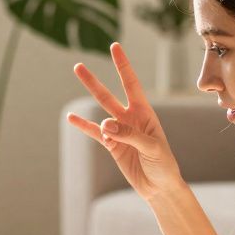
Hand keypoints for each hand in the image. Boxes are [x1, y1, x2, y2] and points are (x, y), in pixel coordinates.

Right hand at [67, 42, 183, 200]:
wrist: (159, 186)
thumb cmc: (163, 164)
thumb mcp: (152, 148)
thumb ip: (129, 135)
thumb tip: (105, 125)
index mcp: (145, 113)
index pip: (131, 84)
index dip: (123, 66)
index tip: (114, 47)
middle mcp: (130, 119)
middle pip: (108, 96)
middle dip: (94, 81)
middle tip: (78, 67)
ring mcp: (119, 132)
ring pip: (100, 111)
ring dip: (87, 98)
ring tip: (73, 90)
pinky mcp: (112, 146)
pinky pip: (94, 133)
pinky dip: (83, 126)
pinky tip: (71, 119)